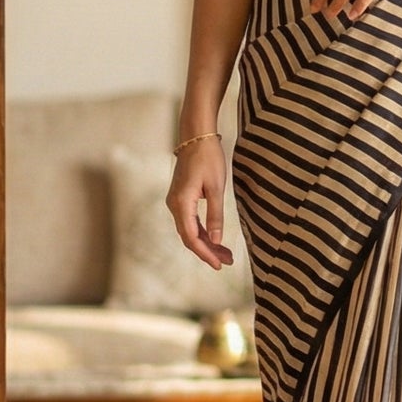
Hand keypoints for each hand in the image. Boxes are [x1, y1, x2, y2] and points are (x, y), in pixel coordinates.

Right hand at [166, 135, 234, 269]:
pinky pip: (189, 222)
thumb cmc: (208, 157)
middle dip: (207, 252)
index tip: (219, 264)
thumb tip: (217, 241)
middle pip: (189, 237)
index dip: (205, 253)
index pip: (191, 237)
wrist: (196, 136)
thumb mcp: (217, 187)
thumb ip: (216, 215)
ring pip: (189, 230)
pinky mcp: (180, 199)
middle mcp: (174, 205)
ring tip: (225, 254)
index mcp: (182, 203)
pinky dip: (202, 232)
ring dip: (206, 243)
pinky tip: (215, 239)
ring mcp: (175, 202)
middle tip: (226, 262)